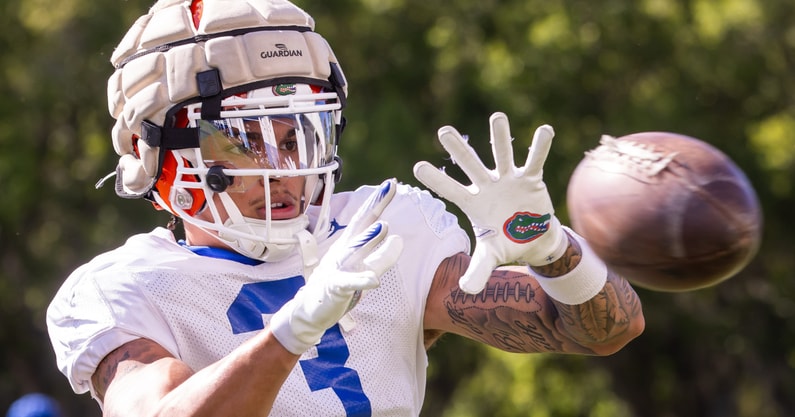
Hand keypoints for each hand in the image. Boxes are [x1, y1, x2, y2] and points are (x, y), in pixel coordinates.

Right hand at [270, 179, 403, 353]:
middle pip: (360, 225)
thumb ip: (382, 256)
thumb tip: (398, 237)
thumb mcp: (363, 268)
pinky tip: (374, 280)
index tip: (391, 182)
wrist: (309, 309)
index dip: (378, 201)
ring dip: (368, 239)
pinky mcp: (334, 288)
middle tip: (388, 187)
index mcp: (350, 244)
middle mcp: (343, 251)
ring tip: (384, 225)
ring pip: (354, 251)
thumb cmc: (338, 285)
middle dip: (374, 205)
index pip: (366, 218)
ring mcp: (337, 267)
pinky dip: (361, 280)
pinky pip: (349, 283)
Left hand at [414, 112, 566, 293]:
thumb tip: (466, 291)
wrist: (533, 241)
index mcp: (473, 203)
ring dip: (499, 137)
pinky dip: (540, 146)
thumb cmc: (506, 244)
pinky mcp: (531, 179)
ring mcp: (508, 180)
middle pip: (470, 165)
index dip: (435, 180)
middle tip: (442, 131)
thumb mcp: (490, 257)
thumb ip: (478, 270)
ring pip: (502, 155)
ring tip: (497, 116)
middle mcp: (488, 186)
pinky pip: (535, 160)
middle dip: (458, 149)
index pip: (450, 189)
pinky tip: (545, 130)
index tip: (416, 167)